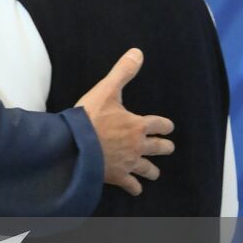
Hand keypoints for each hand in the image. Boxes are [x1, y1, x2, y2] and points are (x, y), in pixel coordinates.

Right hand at [76, 48, 174, 195]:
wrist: (75, 145)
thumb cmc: (90, 118)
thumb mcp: (106, 90)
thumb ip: (122, 72)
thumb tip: (138, 53)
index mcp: (138, 125)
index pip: (160, 125)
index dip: (166, 126)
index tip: (168, 127)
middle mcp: (138, 145)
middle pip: (159, 148)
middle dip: (165, 147)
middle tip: (167, 148)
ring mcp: (128, 162)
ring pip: (148, 169)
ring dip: (152, 170)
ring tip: (154, 172)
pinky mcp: (117, 176)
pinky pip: (131, 185)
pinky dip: (135, 188)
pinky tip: (136, 189)